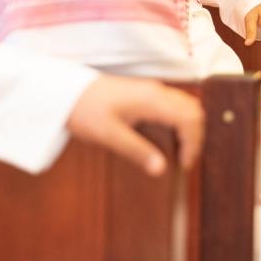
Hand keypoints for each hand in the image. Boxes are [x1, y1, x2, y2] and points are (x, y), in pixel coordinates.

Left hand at [66, 76, 203, 175]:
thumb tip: (161, 169)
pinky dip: (180, 121)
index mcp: (152, 101)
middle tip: (184, 160)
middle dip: (195, 136)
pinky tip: (168, 137)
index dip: (193, 144)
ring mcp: (152, 90)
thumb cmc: (85, 111)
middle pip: (193, 110)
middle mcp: (157, 92)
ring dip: (189, 128)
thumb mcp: (109, 135)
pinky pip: (175, 104)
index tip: (183, 165)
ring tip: (178, 150)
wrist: (64, 91)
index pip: (189, 119)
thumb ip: (137, 152)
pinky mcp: (146, 93)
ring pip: (186, 105)